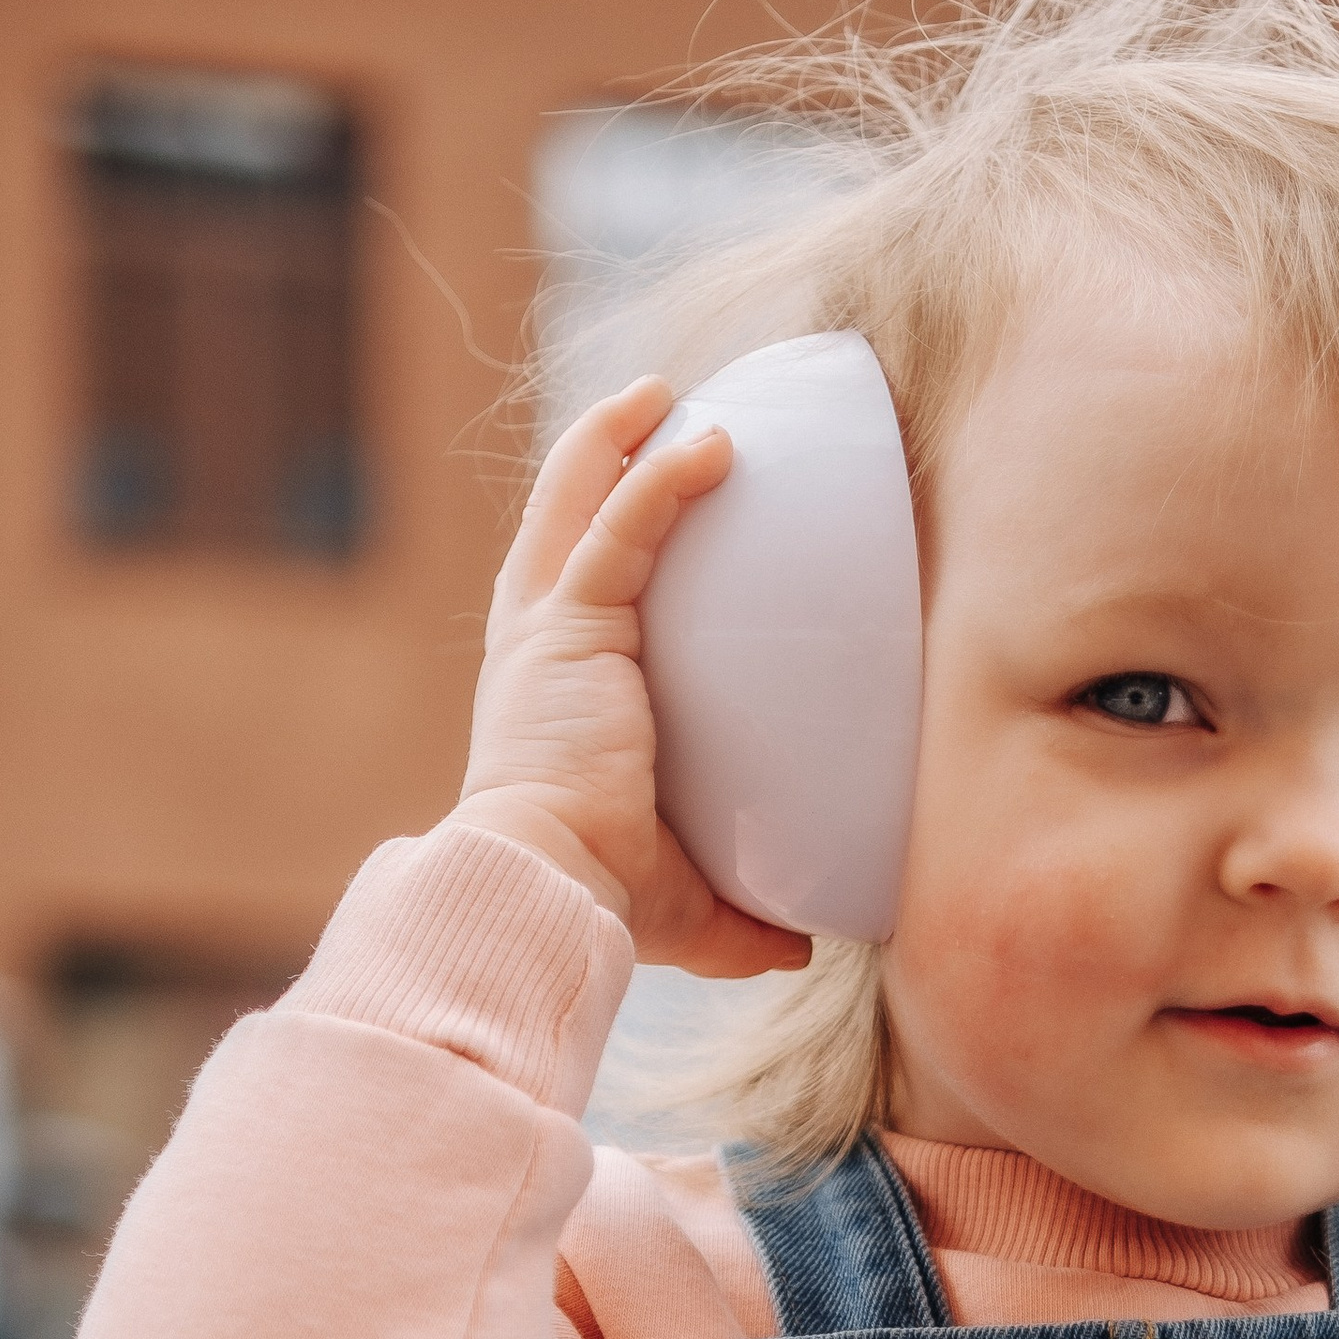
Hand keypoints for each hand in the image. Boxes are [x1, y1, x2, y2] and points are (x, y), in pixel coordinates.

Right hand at [457, 380, 812, 979]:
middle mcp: (535, 645)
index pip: (569, 592)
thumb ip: (745, 918)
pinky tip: (714, 443)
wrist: (551, 884)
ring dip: (618, 438)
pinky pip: (621, 526)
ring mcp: (545, 628)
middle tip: (652, 414)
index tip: (644, 506)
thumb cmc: (603, 897)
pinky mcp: (567, 624)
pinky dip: (661, 478)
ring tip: (669, 395)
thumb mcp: (688, 904)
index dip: (596, 539)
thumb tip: (803, 943)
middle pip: (558, 520)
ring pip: (576, 499)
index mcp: (550, 692)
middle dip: (597, 458)